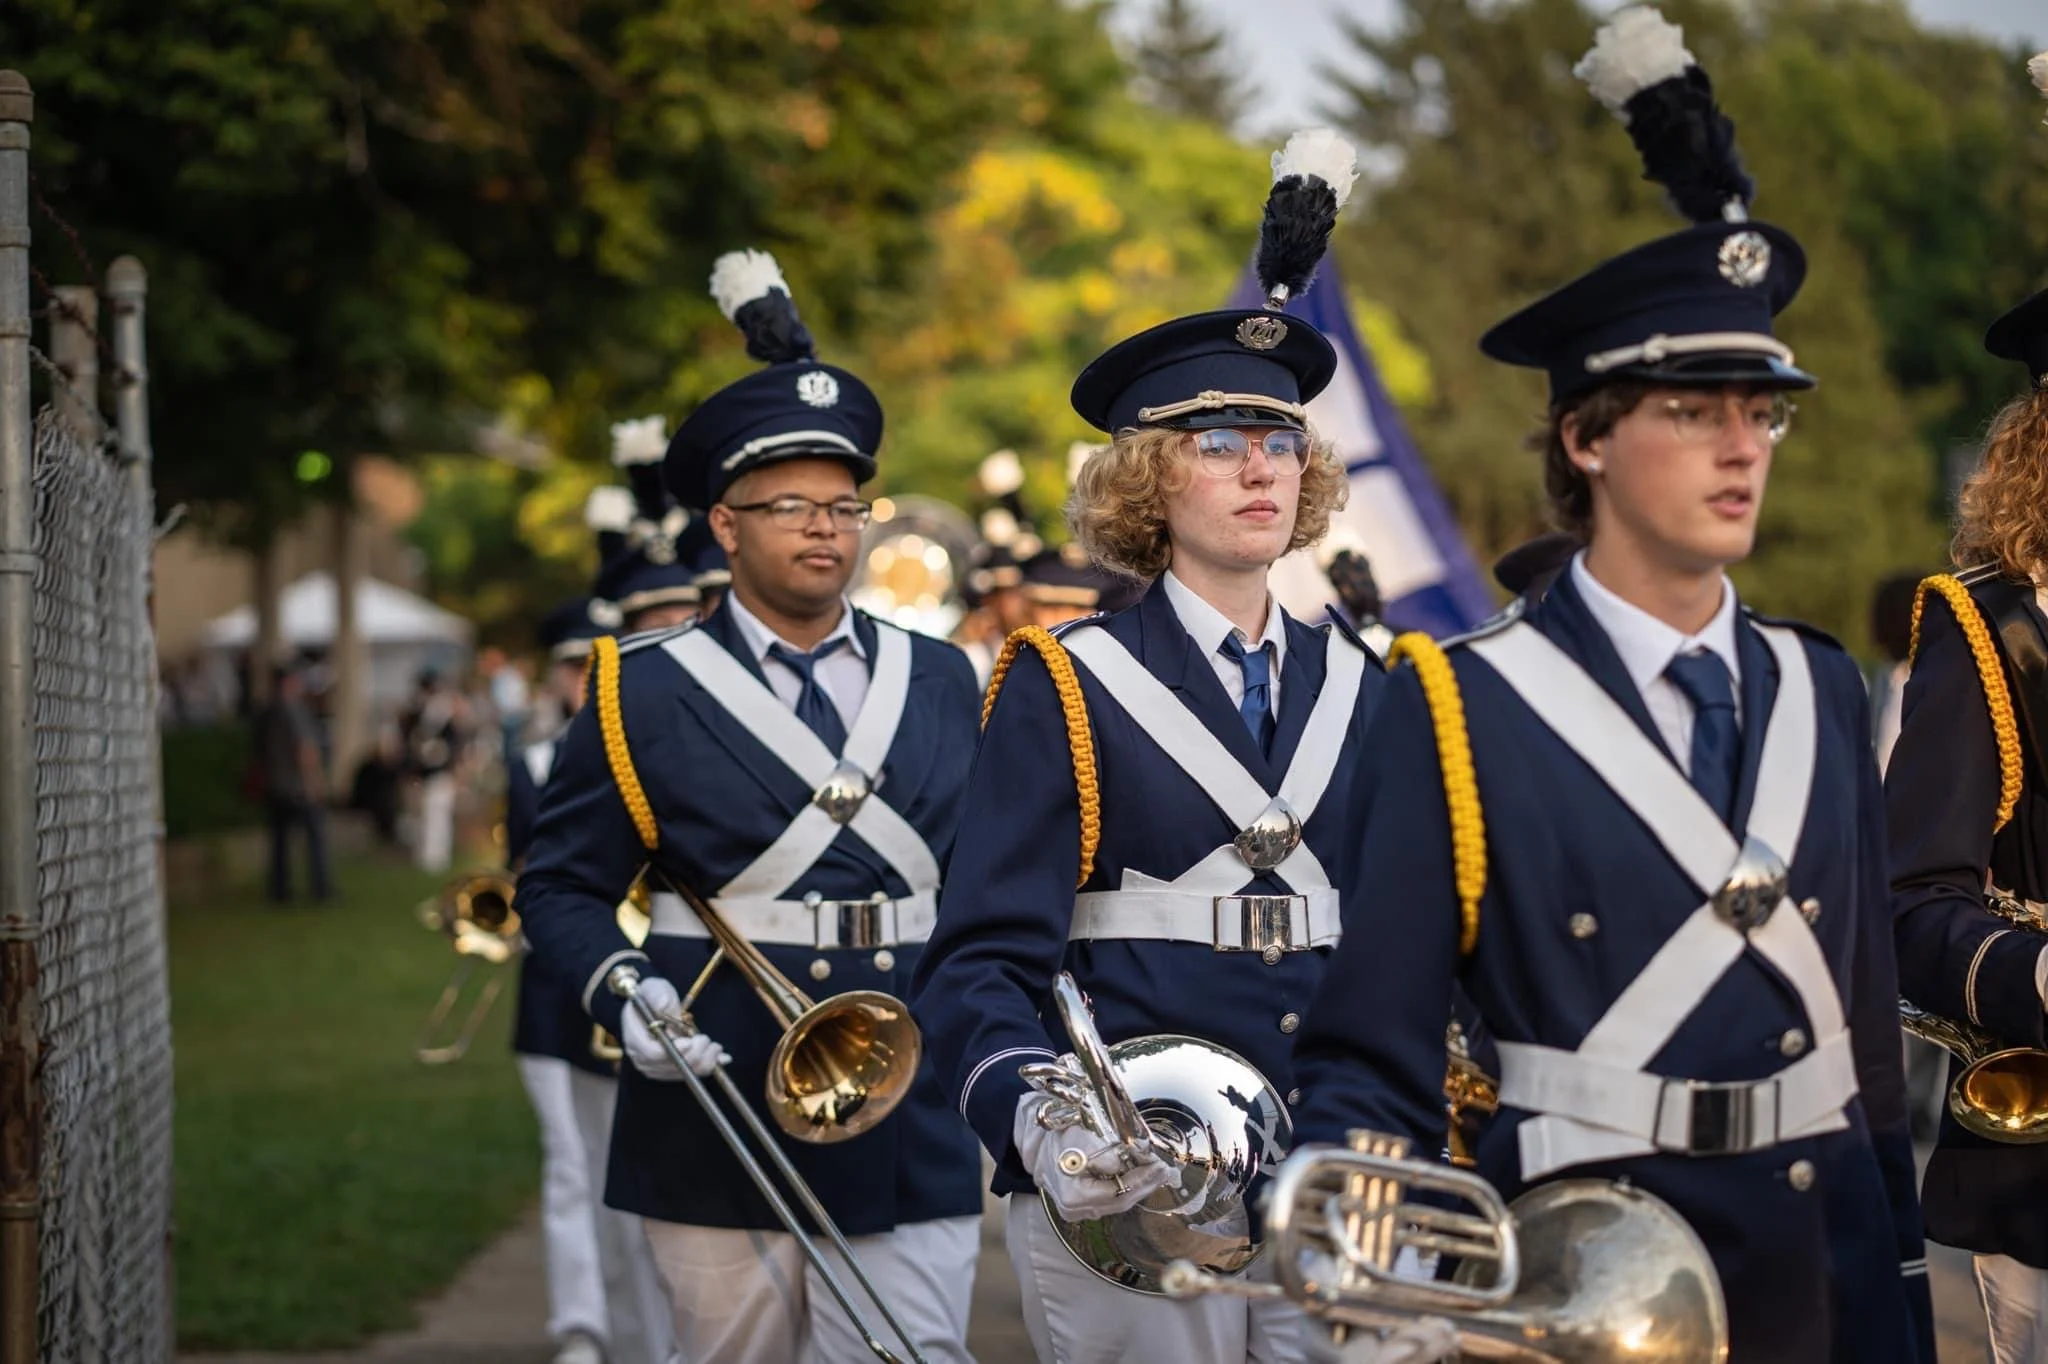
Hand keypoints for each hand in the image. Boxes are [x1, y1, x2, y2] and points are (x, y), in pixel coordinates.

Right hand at [621, 977, 729, 1080]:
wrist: (655, 1005)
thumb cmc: (653, 996)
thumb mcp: (653, 988)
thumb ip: (657, 995)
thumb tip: (662, 1004)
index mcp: (634, 1038)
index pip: (651, 1054)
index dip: (672, 1051)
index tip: (690, 1041)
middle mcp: (642, 1058)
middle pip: (669, 1066)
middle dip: (693, 1055)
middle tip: (706, 1040)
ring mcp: (656, 1067)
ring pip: (682, 1073)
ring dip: (703, 1061)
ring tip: (716, 1047)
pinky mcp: (670, 1071)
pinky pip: (690, 1073)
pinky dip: (707, 1066)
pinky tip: (721, 1058)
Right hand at [1013, 1093, 1172, 1220]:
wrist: (1038, 1136)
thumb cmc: (1059, 1132)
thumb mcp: (1082, 1136)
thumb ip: (1107, 1153)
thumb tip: (1135, 1158)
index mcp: (1073, 1195)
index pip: (1119, 1192)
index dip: (1143, 1180)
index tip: (1160, 1166)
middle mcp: (1074, 1209)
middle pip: (1121, 1201)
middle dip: (1147, 1184)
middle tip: (1167, 1170)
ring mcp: (1077, 1210)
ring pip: (1118, 1201)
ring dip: (1141, 1186)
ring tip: (1160, 1173)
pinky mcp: (1081, 1206)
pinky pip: (1111, 1199)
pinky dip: (1129, 1186)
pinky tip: (1143, 1176)